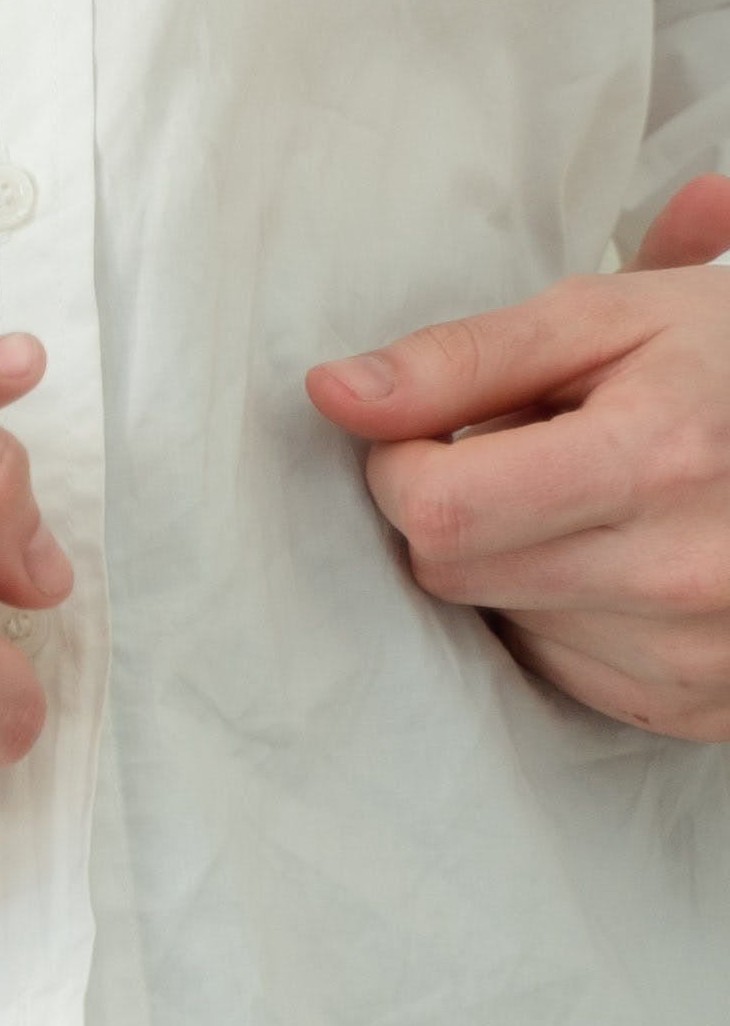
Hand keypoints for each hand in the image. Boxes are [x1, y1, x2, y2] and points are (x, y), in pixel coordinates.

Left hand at [305, 177, 729, 740]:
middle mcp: (680, 573)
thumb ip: (465, 358)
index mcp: (656, 458)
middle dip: (459, 506)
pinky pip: (556, 670)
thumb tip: (333, 395)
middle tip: (532, 450)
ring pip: (498, 622)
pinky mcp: (692, 705)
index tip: (435, 430)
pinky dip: (564, 615)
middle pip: (451, 570)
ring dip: (513, 562)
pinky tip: (624, 557)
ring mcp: (693, 654)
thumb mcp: (611, 319)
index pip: (436, 508)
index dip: (403, 461)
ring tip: (598, 499)